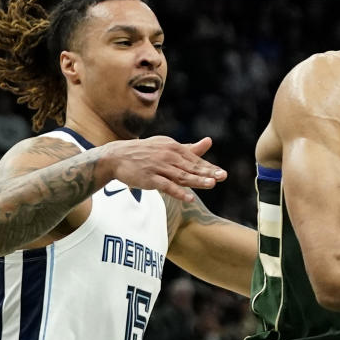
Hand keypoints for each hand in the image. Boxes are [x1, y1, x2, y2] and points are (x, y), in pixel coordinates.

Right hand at [104, 136, 226, 200]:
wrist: (117, 157)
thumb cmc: (145, 152)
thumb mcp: (167, 146)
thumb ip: (189, 148)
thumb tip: (209, 141)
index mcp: (173, 147)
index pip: (194, 159)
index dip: (209, 167)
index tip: (222, 174)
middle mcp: (167, 156)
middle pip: (191, 167)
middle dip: (208, 172)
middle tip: (222, 176)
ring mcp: (158, 167)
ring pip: (181, 175)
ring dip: (197, 180)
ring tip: (211, 184)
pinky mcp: (149, 178)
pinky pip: (166, 186)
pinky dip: (178, 191)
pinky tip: (189, 198)